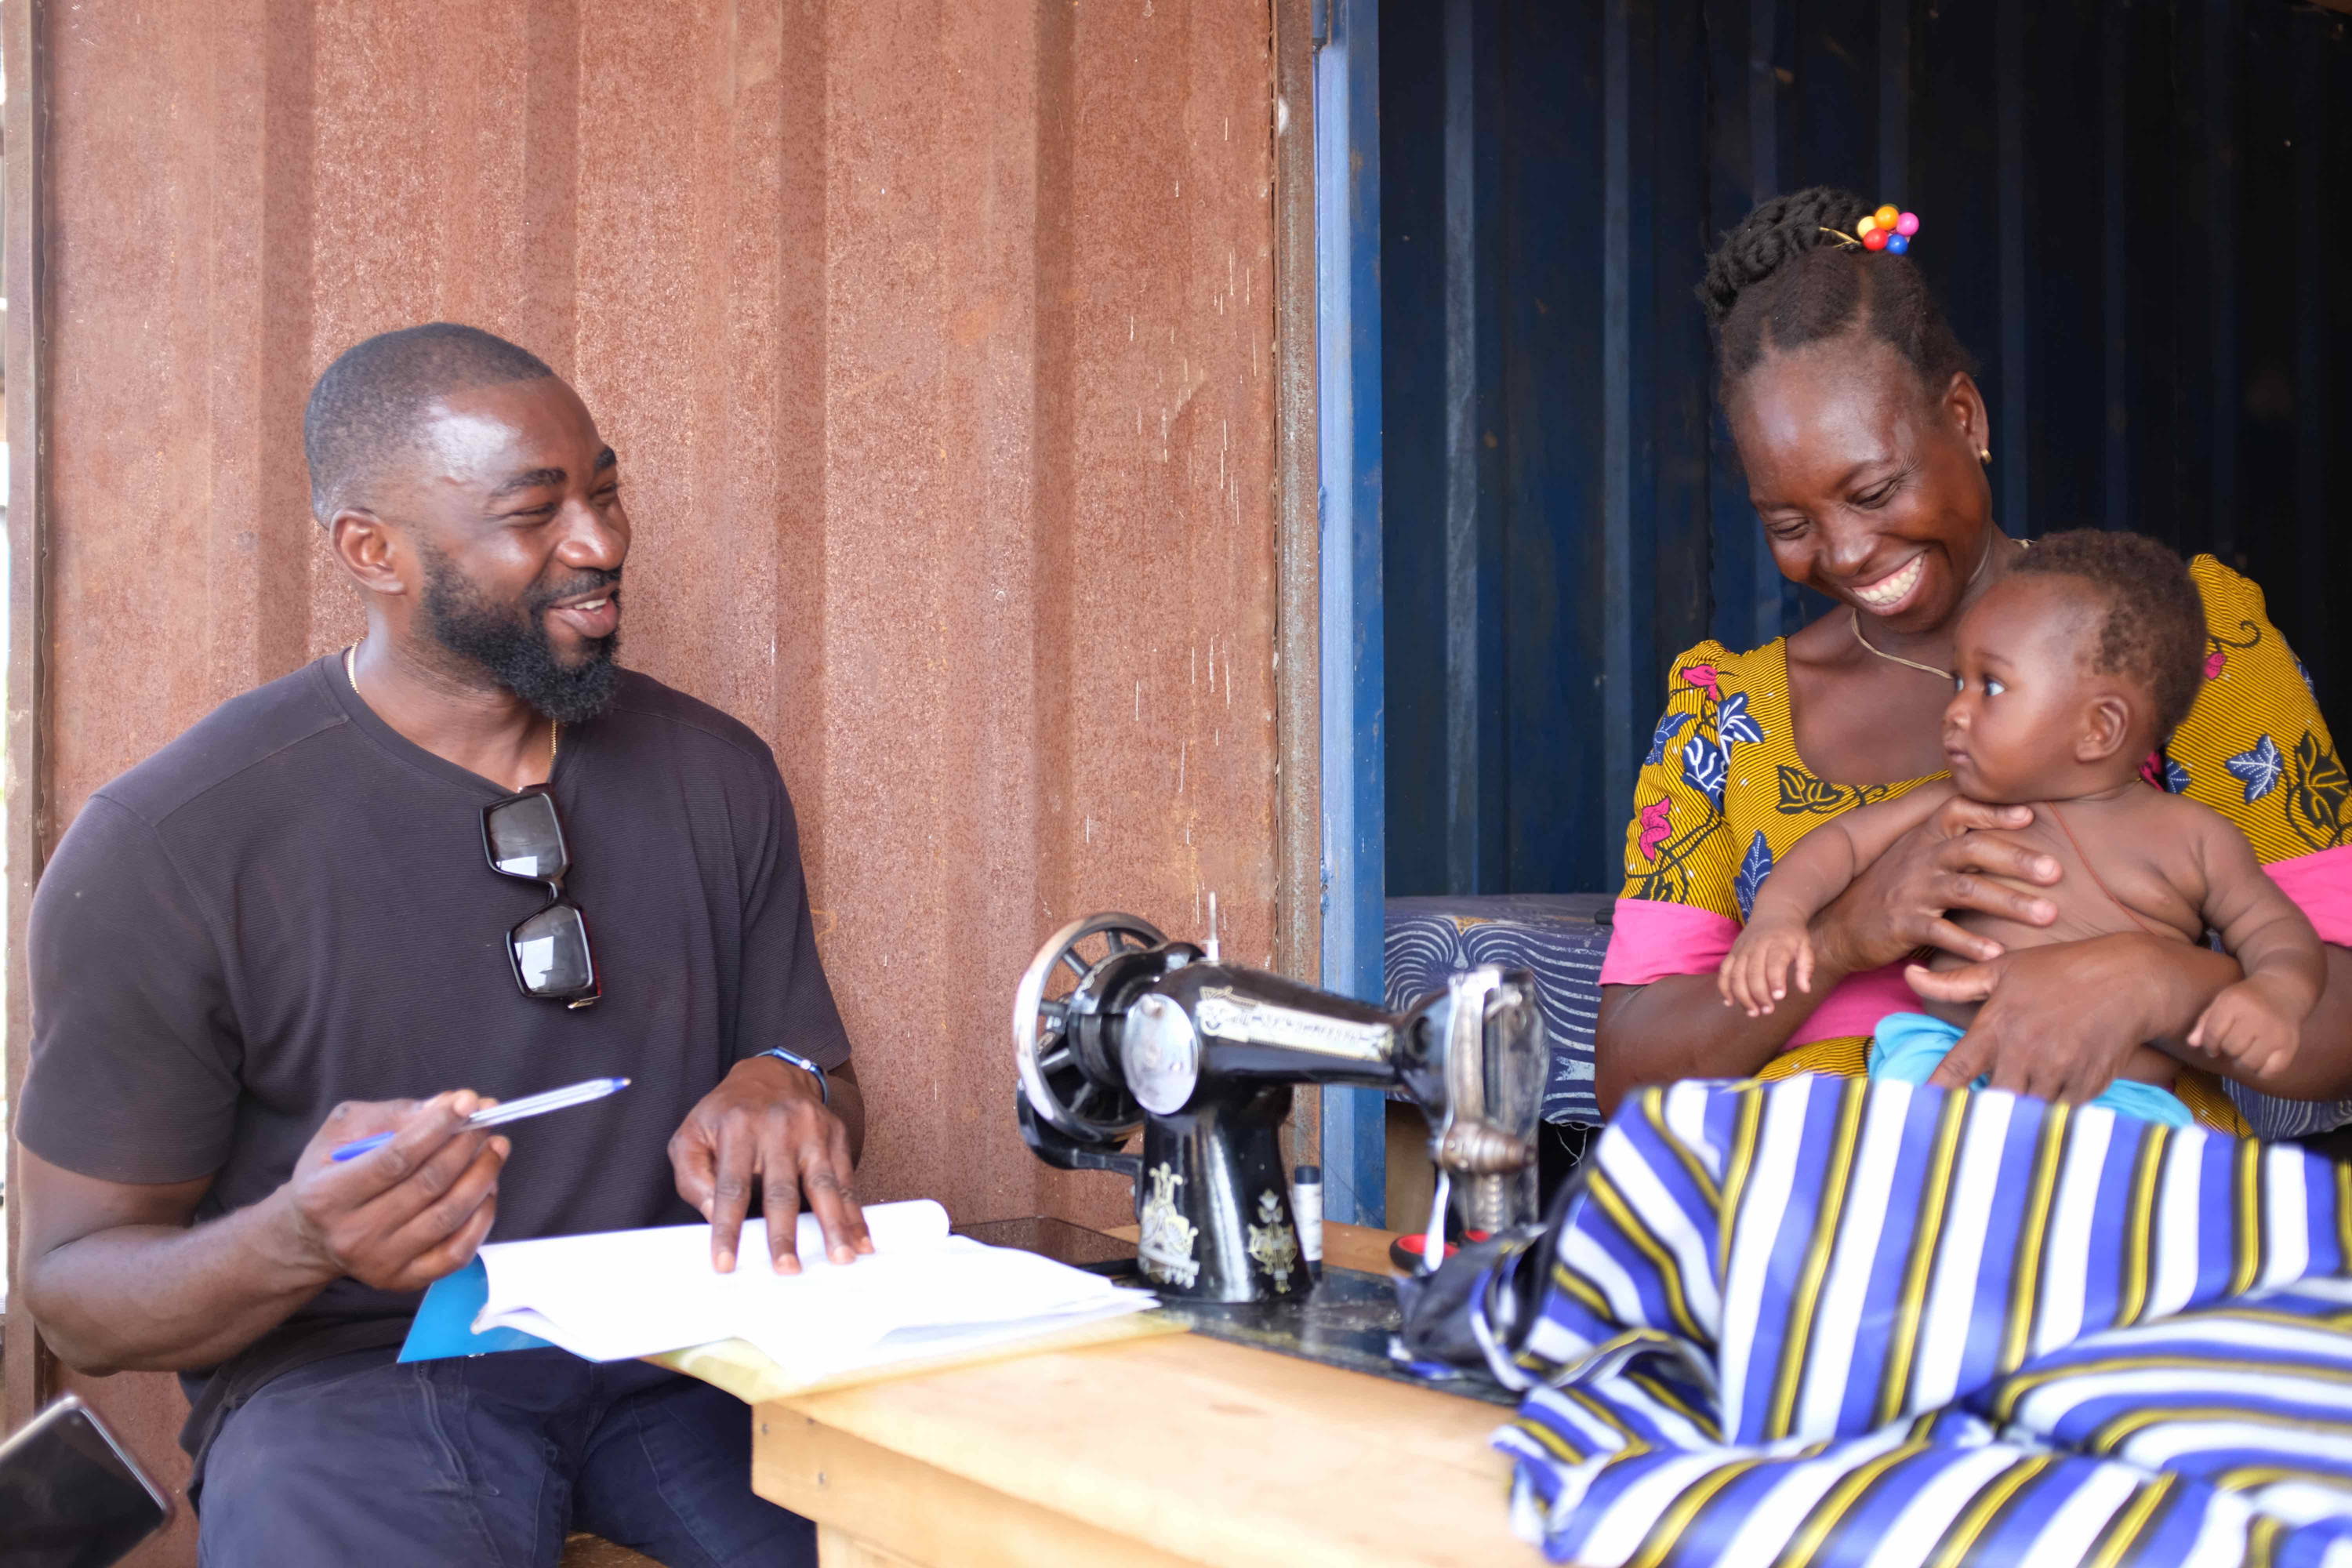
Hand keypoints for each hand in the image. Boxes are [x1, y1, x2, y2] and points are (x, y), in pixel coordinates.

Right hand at [271, 1092, 507, 1292]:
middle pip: (428, 1185)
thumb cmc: (330, 1174)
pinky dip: (482, 1217)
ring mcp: (381, 1262)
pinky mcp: (405, 1280)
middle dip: (466, 1146)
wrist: (311, 1237)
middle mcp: (354, 1234)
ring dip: (482, 1176)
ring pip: (448, 1217)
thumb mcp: (342, 1132)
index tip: (467, 1101)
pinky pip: (457, 1252)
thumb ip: (392, 1115)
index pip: (395, 1159)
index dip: (437, 1128)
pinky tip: (488, 1189)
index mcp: (329, 1195)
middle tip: (487, 1119)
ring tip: (495, 1147)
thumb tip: (448, 1105)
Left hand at [670, 1055, 870, 1274]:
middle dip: (784, 1232)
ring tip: (841, 1257)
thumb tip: (714, 1215)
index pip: (730, 1186)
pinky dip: (855, 1212)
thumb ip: (692, 1176)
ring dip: (833, 1225)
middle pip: (781, 1189)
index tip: (725, 1263)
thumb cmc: (725, 1115)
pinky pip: (846, 1179)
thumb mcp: (691, 1135)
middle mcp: (777, 1127)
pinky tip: (861, 1240)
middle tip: (786, 1269)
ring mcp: (811, 1129)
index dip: (728, 1227)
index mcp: (736, 1128)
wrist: (770, 1073)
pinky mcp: (835, 1134)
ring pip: (823, 1184)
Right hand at [1720, 920, 1815, 1016]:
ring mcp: (1742, 949)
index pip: (1774, 963)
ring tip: (1753, 1012)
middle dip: (1759, 995)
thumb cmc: (1792, 934)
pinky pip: (1724, 972)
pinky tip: (1730, 1002)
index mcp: (1778, 943)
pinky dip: (1724, 988)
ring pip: (1736, 975)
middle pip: (1753, 973)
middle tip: (1768, 1011)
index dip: (1775, 981)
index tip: (1779, 997)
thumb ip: (1806, 967)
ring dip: (1742, 996)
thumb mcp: (1806, 945)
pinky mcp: (1733, 952)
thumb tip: (1805, 989)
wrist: (1774, 912)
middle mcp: (1757, 946)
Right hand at [1813, 797, 2060, 973]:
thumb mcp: (1918, 856)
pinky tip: (1997, 953)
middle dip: (2017, 859)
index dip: (1993, 811)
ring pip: (1966, 890)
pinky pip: (1941, 932)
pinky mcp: (1903, 924)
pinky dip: (1970, 943)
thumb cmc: (1892, 889)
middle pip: (1973, 849)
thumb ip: (1957, 844)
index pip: (1959, 810)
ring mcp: (1912, 891)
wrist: (1839, 926)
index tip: (2030, 815)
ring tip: (2047, 915)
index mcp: (1926, 838)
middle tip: (2057, 872)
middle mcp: (1921, 859)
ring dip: (2010, 902)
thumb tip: (2012, 829)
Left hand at [1906, 934, 2212, 1103]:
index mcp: (1997, 1027)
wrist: (2131, 979)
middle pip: (1991, 1103)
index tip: (1915, 1114)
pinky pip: (2060, 1116)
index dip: (1934, 1096)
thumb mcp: (2004, 969)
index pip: (1956, 1070)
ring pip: (2026, 1115)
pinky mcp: (2088, 1087)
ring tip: (1998, 1134)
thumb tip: (1910, 976)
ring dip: (2013, 1122)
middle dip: (1978, 1117)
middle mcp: (2025, 1053)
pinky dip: (2048, 1121)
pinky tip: (2037, 1124)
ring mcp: (2059, 1072)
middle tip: (1964, 1129)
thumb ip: (1955, 982)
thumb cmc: (2061, 971)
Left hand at [2188, 977, 2304, 1076]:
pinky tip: (2259, 1059)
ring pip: (2248, 1063)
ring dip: (2242, 1062)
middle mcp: (2257, 1017)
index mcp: (2235, 1002)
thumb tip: (2191, 1044)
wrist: (2283, 990)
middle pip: (2231, 1049)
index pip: (2213, 1034)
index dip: (2209, 1044)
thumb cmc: (2246, 999)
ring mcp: (2276, 1033)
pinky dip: (2260, 1071)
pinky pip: (2269, 1072)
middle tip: (2234, 1042)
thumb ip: (2205, 1022)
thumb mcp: (2222, 1002)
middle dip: (2228, 1049)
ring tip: (2245, 1050)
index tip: (2212, 1046)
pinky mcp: (2290, 1046)